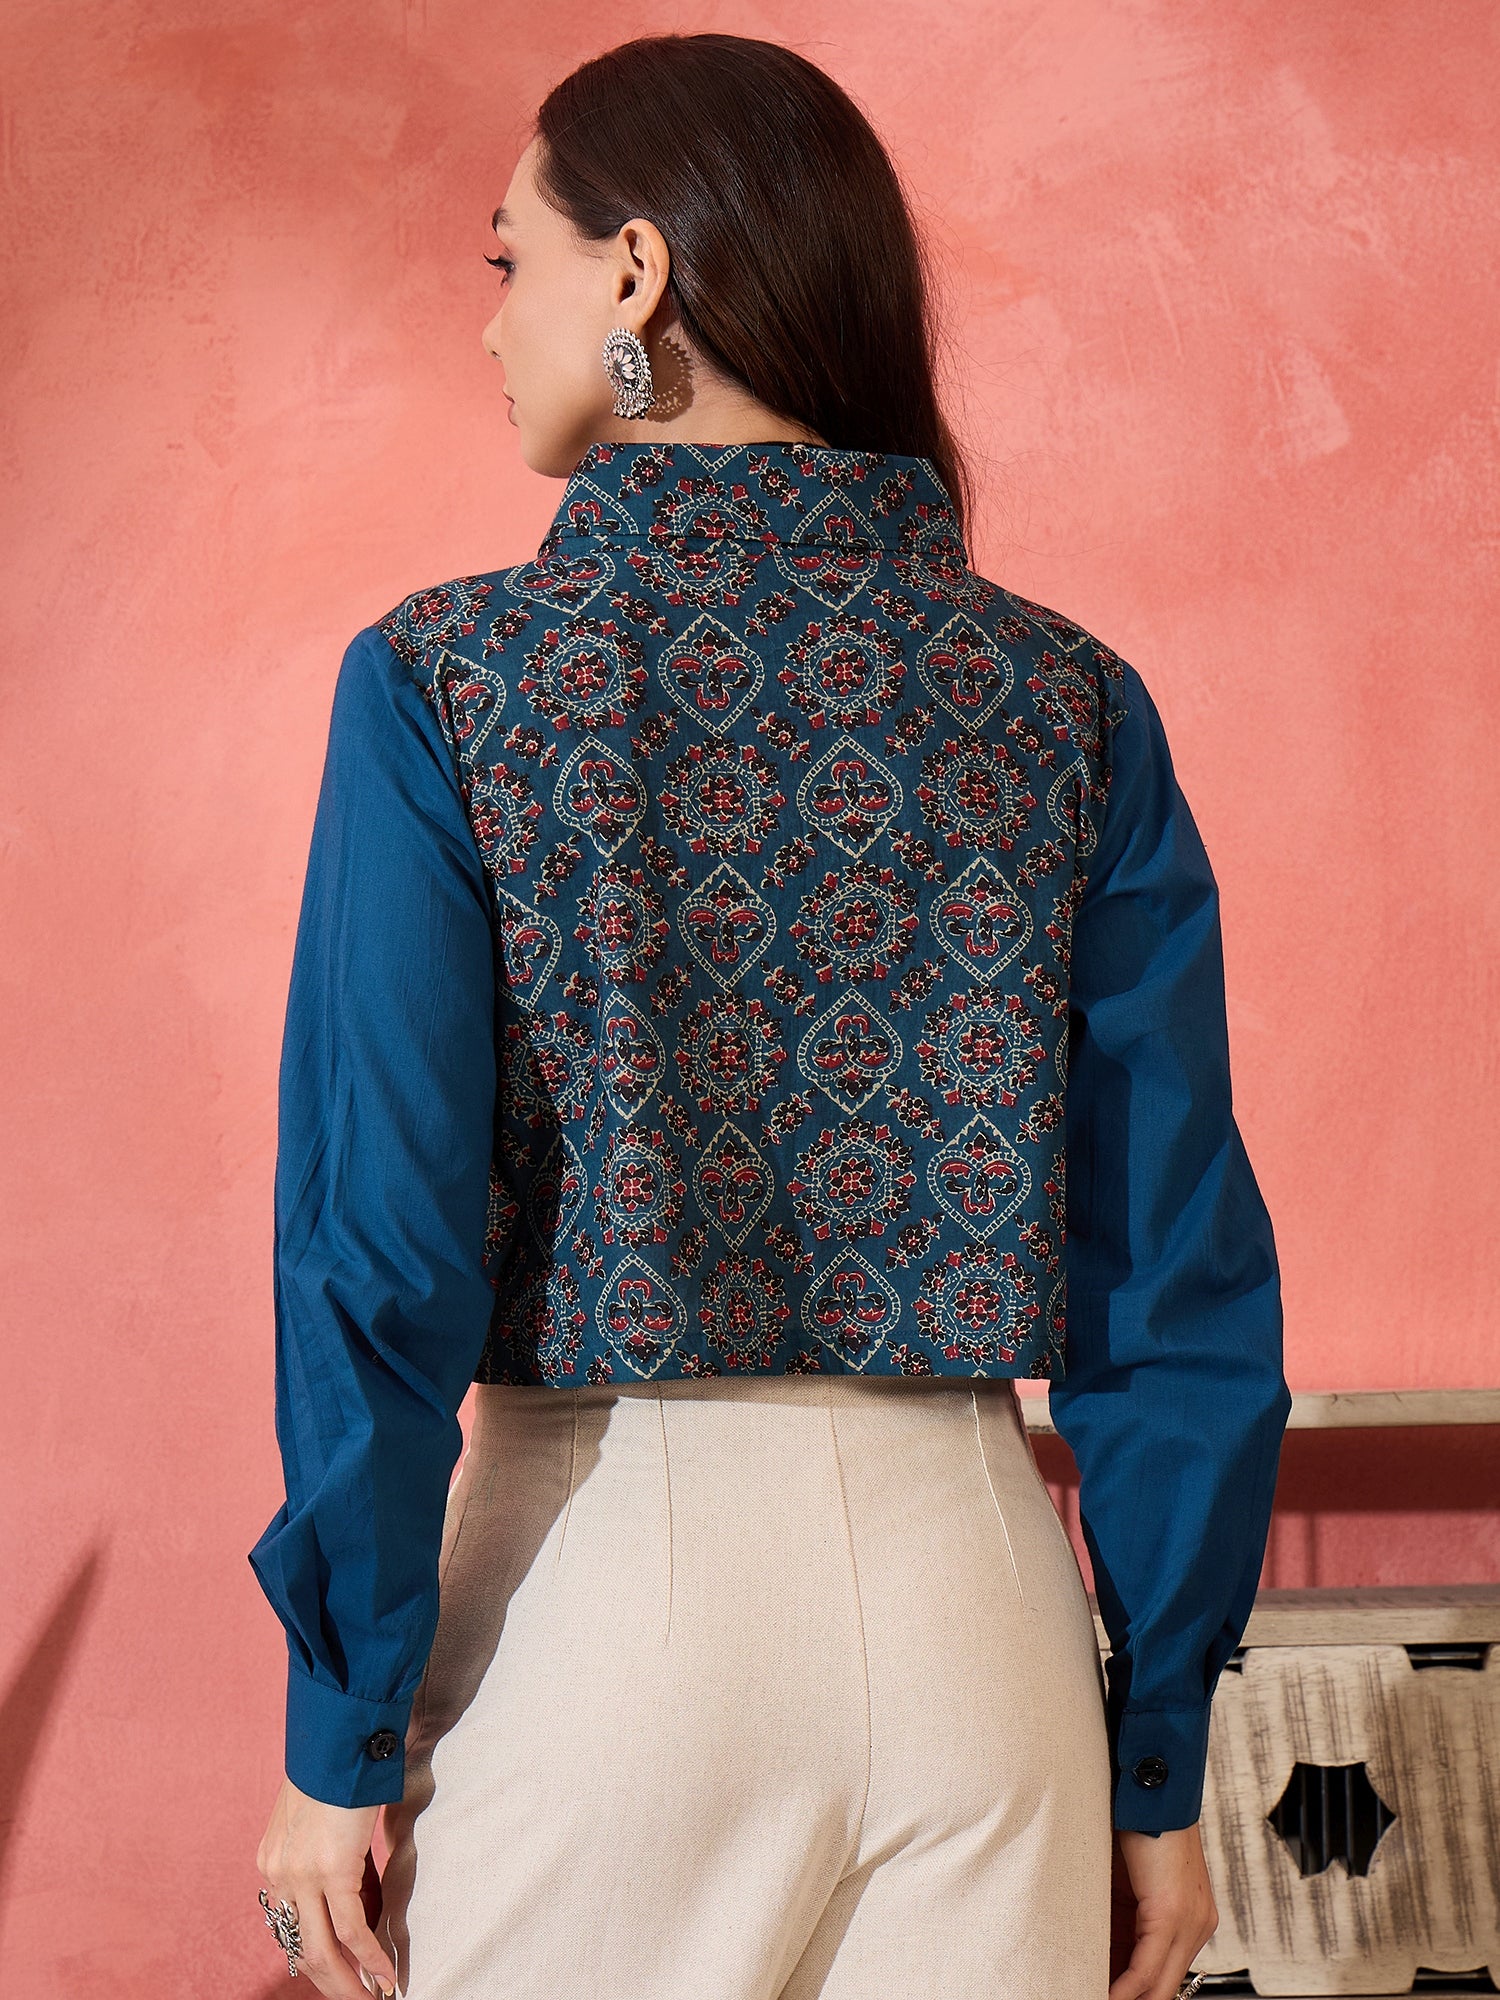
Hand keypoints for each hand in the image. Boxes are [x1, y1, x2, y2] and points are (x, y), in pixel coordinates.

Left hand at [257, 1775, 396, 1997]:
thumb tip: (352, 1881)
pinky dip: (370, 1959)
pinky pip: (351, 1930)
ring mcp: (302, 1875)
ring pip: (322, 1951)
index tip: (337, 1974)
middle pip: (301, 1949)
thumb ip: (326, 1850)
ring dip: (349, 1984)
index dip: (314, 1957)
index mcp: (272, 1861)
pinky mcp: (332, 1869)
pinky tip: (386, 1978)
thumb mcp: (319, 1815)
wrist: (340, 1735)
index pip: (290, 1927)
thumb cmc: (337, 1765)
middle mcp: (279, 1874)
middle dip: (331, 1982)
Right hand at [1109, 1823, 1217, 1999]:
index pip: (1166, 1972)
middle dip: (1132, 1997)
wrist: (1151, 1792)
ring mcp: (1189, 1922)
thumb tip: (1106, 1946)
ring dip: (1125, 1994)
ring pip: (1158, 1984)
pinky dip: (1124, 1986)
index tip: (1109, 1989)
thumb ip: (1129, 1916)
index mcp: (1193, 1917)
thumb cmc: (1140, 1827)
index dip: (1138, 1989)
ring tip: (1094, 1993)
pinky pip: (1147, 1968)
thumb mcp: (1134, 1883)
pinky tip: (1106, 1994)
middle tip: (1098, 1994)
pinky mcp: (1171, 1915)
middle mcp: (1198, 1925)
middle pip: (1165, 1986)